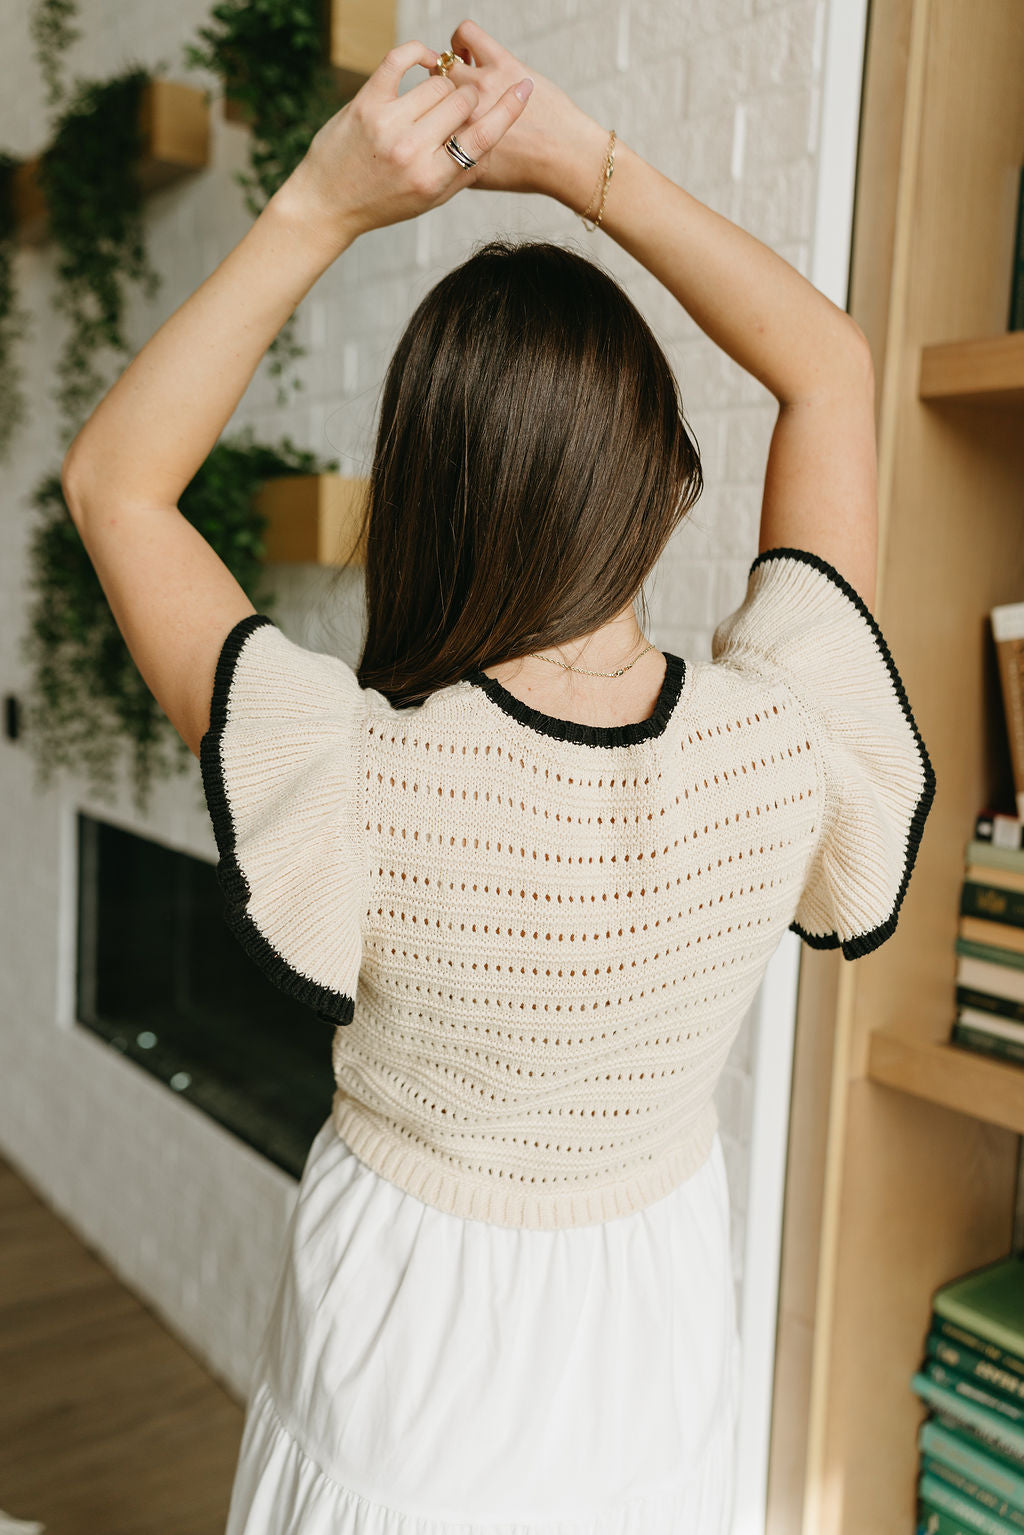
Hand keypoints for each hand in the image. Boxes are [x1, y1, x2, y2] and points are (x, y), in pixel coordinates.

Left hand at [287, 38, 533, 242]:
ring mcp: (387, 125)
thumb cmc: (383, 203)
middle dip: (470, 100)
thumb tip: (492, 141)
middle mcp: (411, 151)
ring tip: (438, 96)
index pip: (482, 139)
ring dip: (444, 85)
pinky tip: (426, 60)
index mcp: (432, 179)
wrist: (327, 203)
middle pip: (463, 103)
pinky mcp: (365, 103)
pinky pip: (401, 60)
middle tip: (464, 105)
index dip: (509, 111)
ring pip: (438, 83)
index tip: (524, 89)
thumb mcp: (428, 200)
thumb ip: (462, 174)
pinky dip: (419, 53)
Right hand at [431, 19, 609, 205]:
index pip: (425, 119)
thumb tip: (435, 143)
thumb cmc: (526, 169)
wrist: (565, 158)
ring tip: (461, 76)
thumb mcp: (479, 177)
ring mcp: (481, 87)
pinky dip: (460, 39)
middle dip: (436, 94)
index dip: (428, 116)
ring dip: (447, 67)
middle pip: (430, 91)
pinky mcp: (501, 64)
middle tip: (452, 98)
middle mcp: (463, 115)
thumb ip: (453, 157)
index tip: (436, 116)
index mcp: (455, 145)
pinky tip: (466, 52)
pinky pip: (466, 35)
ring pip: (444, 64)